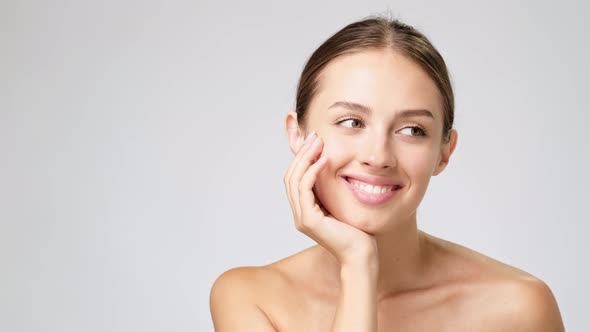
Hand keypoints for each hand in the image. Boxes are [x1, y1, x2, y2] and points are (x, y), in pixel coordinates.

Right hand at [284, 131, 377, 266]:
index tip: (313, 140)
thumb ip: (334, 189)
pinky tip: (324, 160)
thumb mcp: (342, 203)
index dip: (301, 157)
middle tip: (314, 136)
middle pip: (290, 176)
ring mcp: (301, 217)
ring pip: (294, 180)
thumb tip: (336, 169)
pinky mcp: (309, 220)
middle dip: (301, 153)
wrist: (362, 254)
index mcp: (305, 209)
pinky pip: (305, 189)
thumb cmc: (357, 231)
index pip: (294, 178)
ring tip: (318, 143)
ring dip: (305, 158)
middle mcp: (299, 213)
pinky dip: (312, 172)